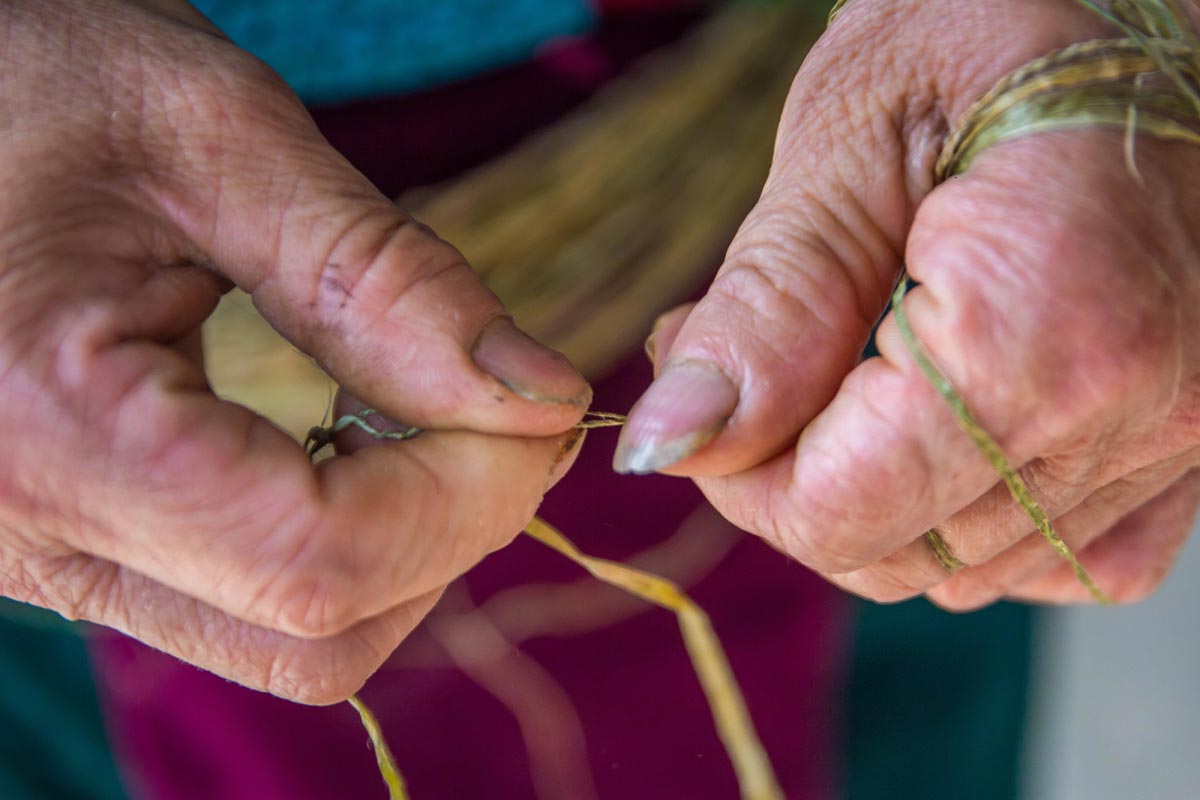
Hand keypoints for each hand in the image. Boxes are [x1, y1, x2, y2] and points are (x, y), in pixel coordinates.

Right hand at [0, 0, 589, 703]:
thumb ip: (390, 281)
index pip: (325, 558)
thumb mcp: (218, 139)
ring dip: (401, 541)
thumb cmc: (30, 75)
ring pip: (285, 638)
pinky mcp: (69, 542)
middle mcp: (24, 534)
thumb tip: (543, 397)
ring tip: (428, 413)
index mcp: (46, 429)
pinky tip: (350, 434)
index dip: (471, 496)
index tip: (541, 409)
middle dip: (450, 526)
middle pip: (315, 631)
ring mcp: (38, 555)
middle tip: (506, 410)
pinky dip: (338, 536)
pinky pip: (240, 600)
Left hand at [615, 0, 1199, 607]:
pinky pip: (1058, 556)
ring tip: (834, 356)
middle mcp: (1139, 408)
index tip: (698, 367)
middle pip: (895, 549)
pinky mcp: (1190, 446)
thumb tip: (669, 444)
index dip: (737, 467)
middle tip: (748, 344)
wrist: (1134, 10)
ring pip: (964, 567)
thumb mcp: (855, 131)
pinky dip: (968, 514)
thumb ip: (770, 303)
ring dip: (867, 489)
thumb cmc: (998, 21)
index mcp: (1050, 321)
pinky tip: (935, 418)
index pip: (839, 509)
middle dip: (785, 468)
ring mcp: (1181, 438)